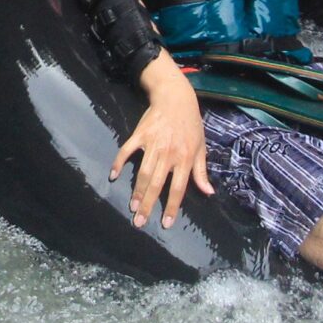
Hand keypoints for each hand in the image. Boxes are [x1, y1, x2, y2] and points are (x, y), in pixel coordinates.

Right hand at [110, 82, 212, 231]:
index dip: (171, 207)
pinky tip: (113, 175)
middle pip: (157, 184)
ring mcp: (153, 143)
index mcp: (185, 158)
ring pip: (143, 172)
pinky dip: (119, 162)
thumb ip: (201, 171)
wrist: (176, 98)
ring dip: (137, 191)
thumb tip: (208, 192)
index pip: (178, 188)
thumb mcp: (201, 147)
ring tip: (131, 206)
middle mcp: (169, 153)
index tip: (165, 223)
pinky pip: (127, 150)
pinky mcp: (140, 134)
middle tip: (139, 222)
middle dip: (148, 205)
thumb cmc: (191, 125)